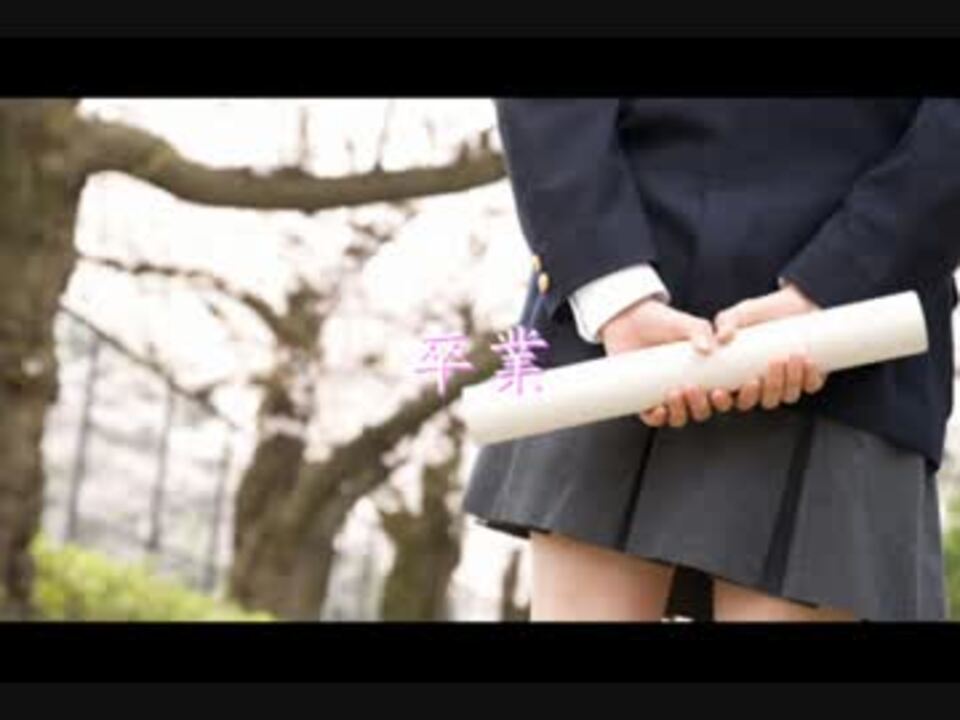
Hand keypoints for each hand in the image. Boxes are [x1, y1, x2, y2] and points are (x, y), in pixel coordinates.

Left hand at [599, 297, 718, 427]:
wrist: (631, 320)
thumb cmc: (663, 322)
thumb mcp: (686, 323)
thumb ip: (700, 330)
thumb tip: (707, 349)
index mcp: (706, 377)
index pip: (726, 396)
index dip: (737, 398)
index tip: (729, 389)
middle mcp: (688, 391)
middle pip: (702, 410)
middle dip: (702, 405)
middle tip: (694, 388)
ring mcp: (666, 396)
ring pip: (679, 417)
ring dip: (681, 411)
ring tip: (675, 392)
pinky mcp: (643, 399)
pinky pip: (652, 418)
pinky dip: (657, 418)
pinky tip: (659, 410)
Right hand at [712, 283, 827, 413]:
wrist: (796, 301)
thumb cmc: (762, 312)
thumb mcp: (739, 315)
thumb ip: (726, 322)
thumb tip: (721, 338)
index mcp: (738, 378)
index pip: (726, 401)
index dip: (721, 402)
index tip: (717, 392)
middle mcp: (761, 387)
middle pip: (754, 402)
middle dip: (755, 394)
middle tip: (757, 376)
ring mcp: (785, 384)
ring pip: (784, 397)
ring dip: (784, 382)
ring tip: (785, 358)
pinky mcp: (809, 378)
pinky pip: (810, 386)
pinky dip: (808, 377)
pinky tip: (807, 361)